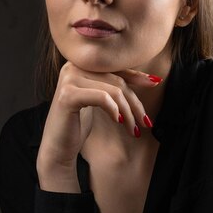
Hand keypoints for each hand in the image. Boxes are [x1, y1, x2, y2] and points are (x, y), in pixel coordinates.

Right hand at [37, 62, 161, 191]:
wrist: (57, 148)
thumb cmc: (77, 125)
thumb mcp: (100, 101)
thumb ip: (114, 86)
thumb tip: (151, 78)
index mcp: (80, 64)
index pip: (115, 68)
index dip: (137, 76)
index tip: (155, 82)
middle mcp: (72, 67)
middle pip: (117, 80)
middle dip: (135, 103)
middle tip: (145, 122)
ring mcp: (68, 79)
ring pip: (113, 90)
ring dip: (128, 112)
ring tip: (133, 129)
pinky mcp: (68, 95)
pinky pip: (102, 98)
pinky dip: (114, 110)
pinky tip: (118, 122)